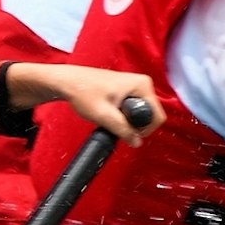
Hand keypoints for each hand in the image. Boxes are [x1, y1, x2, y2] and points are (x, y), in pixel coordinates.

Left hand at [15, 65, 161, 138]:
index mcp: (142, 85)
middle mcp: (142, 83)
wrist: (67, 82)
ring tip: (110, 117)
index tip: (127, 131)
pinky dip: (123, 116)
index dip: (145, 129)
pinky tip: (109, 113)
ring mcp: (135, 86)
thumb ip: (122, 130)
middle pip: (150, 115)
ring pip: (141, 114)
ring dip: (128, 121)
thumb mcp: (104, 115)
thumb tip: (137, 142)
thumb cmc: (82, 91)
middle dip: (135, 125)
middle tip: (115, 123)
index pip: (157, 115)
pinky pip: (134, 110)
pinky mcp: (127, 91)